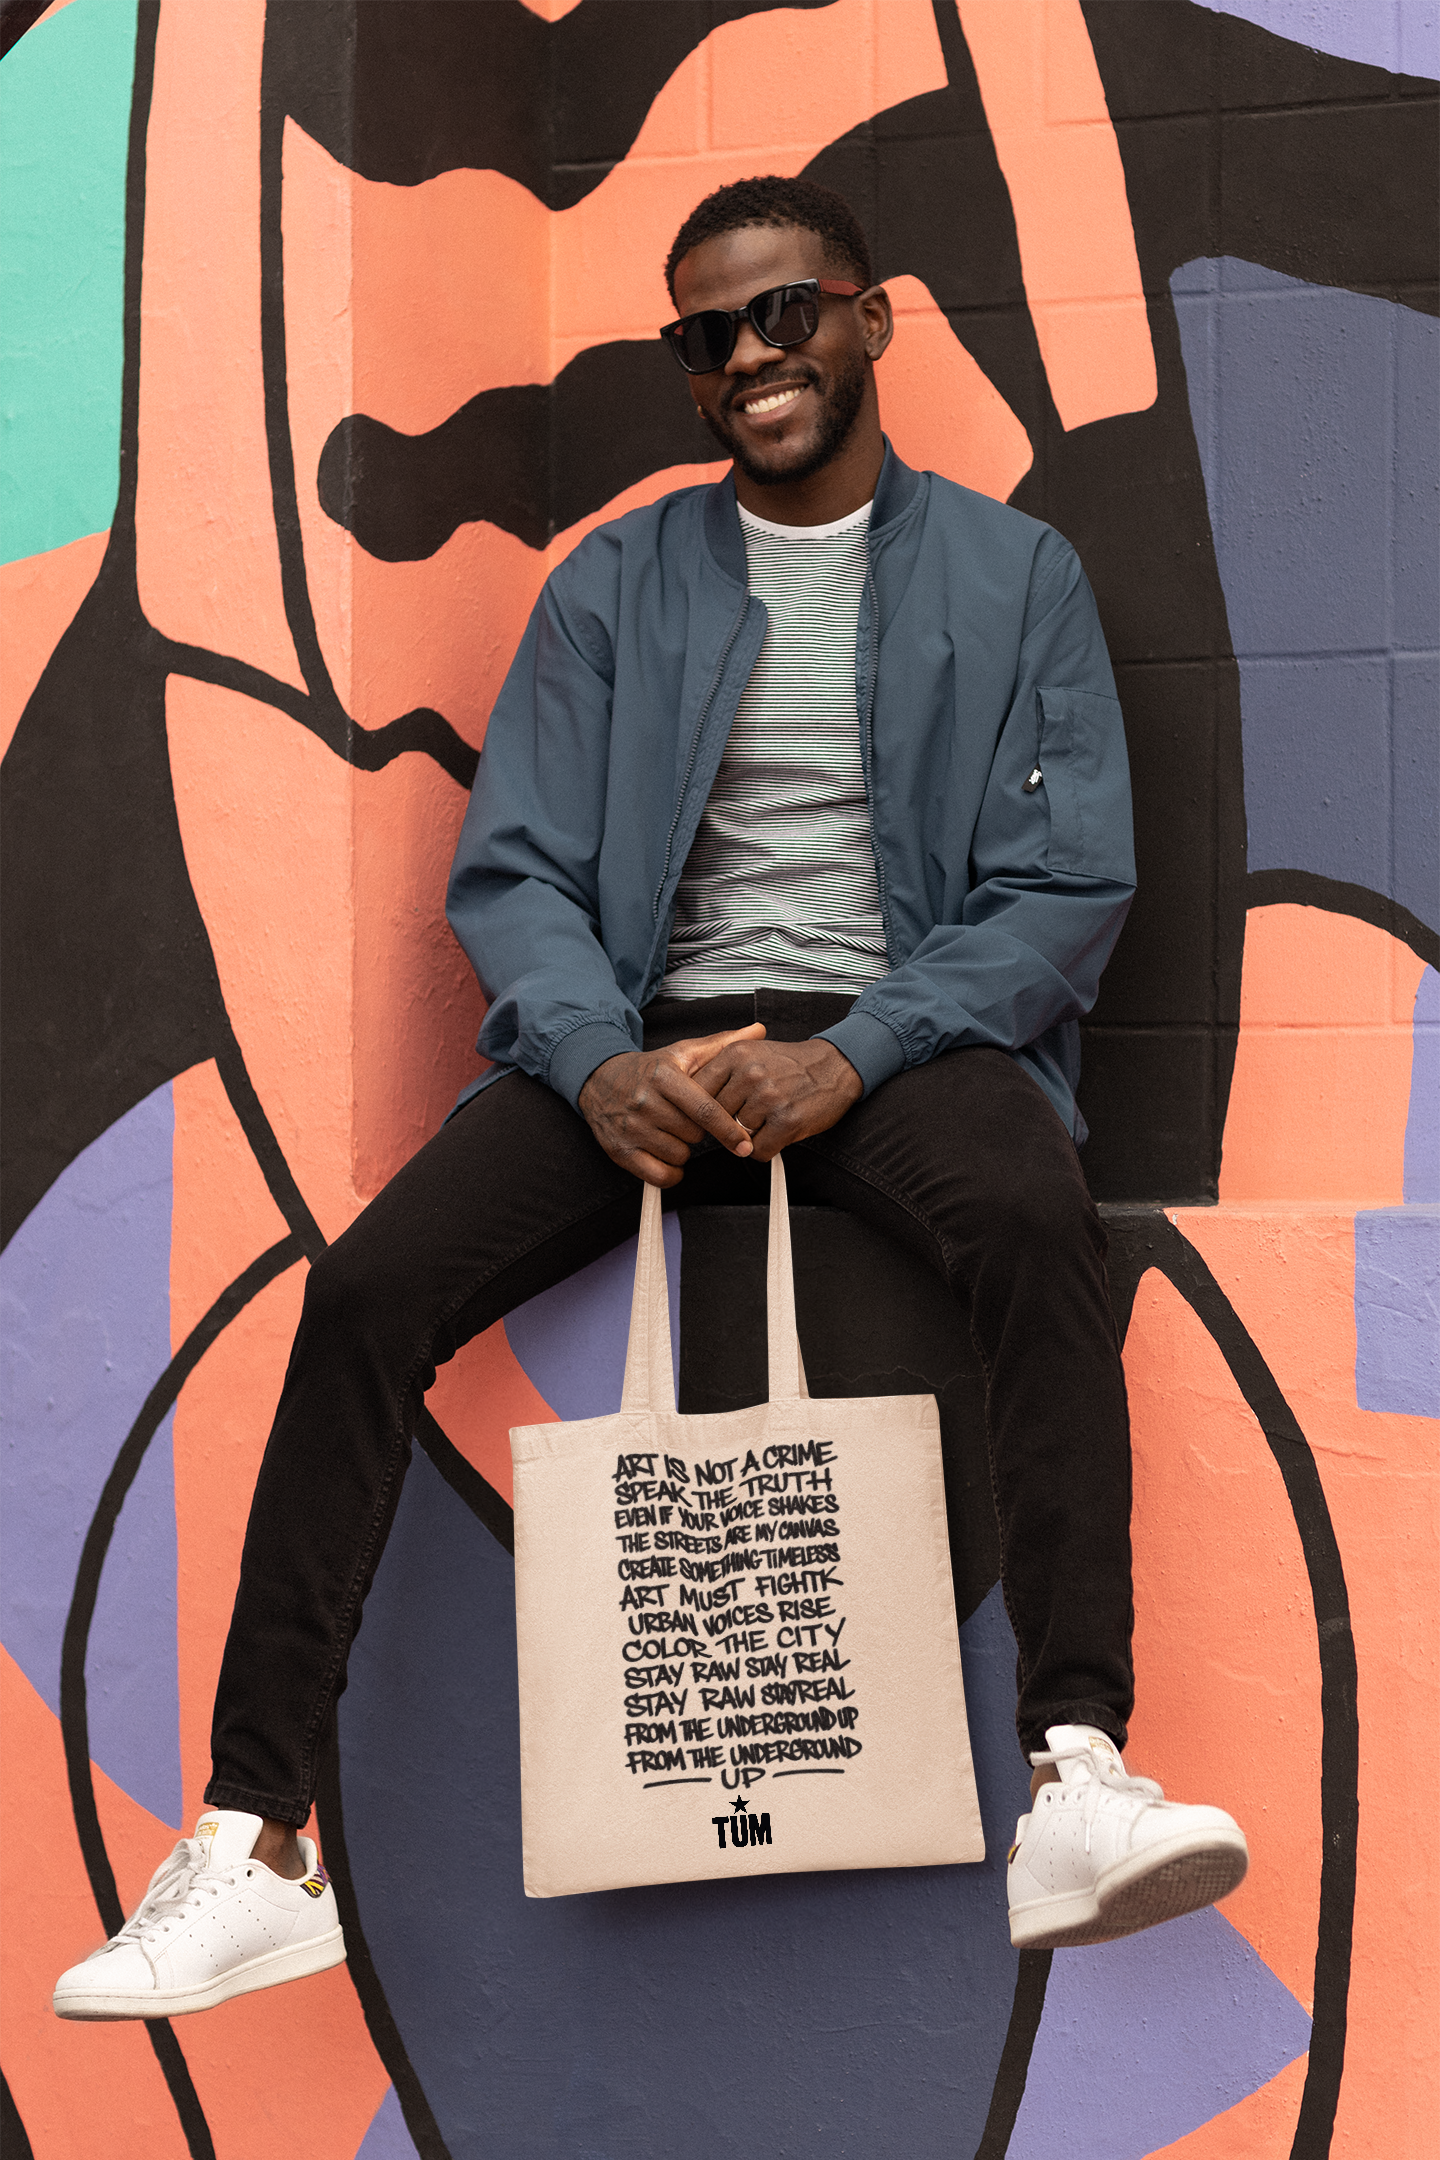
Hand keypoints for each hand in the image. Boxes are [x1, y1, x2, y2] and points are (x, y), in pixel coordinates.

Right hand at [579, 1023, 766, 1186]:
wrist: (599, 1080)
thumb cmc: (651, 1070)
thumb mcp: (683, 1053)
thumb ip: (722, 1044)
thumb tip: (760, 1030)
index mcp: (663, 1076)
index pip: (703, 1109)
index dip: (727, 1129)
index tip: (745, 1143)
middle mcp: (644, 1101)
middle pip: (693, 1134)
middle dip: (700, 1133)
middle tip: (689, 1120)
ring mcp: (630, 1128)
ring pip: (678, 1155)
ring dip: (683, 1150)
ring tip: (673, 1132)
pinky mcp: (619, 1151)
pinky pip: (658, 1175)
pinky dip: (670, 1172)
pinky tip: (668, 1156)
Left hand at [687, 1036, 861, 1157]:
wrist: (835, 1065)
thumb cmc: (791, 1063)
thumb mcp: (752, 1052)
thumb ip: (721, 1071)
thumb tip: (690, 1097)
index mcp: (736, 1055)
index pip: (698, 1092)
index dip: (701, 1109)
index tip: (707, 1117)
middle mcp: (750, 1074)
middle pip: (716, 1117)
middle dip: (727, 1124)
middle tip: (744, 1120)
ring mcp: (769, 1098)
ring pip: (738, 1136)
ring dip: (749, 1137)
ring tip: (767, 1121)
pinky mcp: (787, 1121)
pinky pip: (759, 1150)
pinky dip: (766, 1149)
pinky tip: (777, 1134)